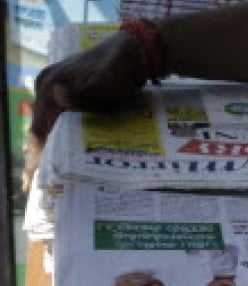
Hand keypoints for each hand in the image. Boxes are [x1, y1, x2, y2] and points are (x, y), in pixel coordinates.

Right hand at [23, 31, 149, 190]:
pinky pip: (53, 115)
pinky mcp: (65, 87)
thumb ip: (82, 95)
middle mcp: (47, 87)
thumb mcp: (104, 87)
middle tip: (30, 185)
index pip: (39, 131)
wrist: (131, 52)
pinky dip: (50, 133)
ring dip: (41, 147)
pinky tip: (52, 147)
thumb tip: (58, 97)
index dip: (35, 157)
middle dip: (34, 157)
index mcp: (51, 88)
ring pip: (43, 123)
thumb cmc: (120, 72)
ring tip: (37, 172)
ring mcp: (55, 85)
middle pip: (37, 129)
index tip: (30, 181)